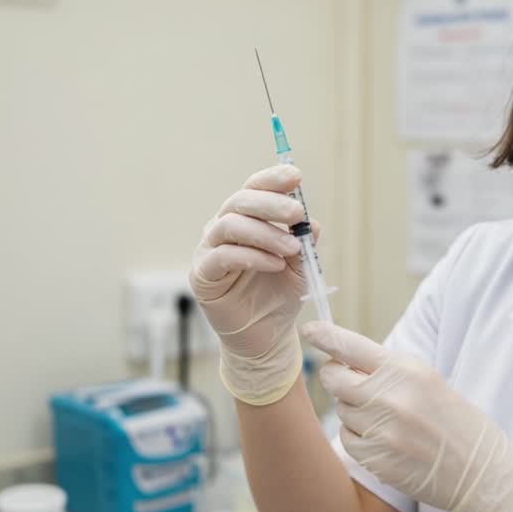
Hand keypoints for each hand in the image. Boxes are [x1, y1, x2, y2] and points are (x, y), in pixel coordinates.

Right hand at [190, 165, 314, 404]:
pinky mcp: (203, 275)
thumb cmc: (279, 295)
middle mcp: (223, 228)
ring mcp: (209, 250)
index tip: (295, 176)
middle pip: (239, 201)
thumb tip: (309, 222)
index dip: (272, 179)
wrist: (266, 335)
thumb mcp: (300, 265)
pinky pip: (223, 256)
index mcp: (246, 219)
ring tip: (292, 248)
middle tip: (297, 213)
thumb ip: (303, 242)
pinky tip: (275, 264)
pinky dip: (252, 256)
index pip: (254, 189)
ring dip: (265, 233)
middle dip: (270, 203)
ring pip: (230, 225)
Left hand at [301, 321, 512, 511]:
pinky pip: (348, 440)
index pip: (351, 346)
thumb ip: (386, 369)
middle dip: (337, 378)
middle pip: (333, 378)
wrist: (481, 471)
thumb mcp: (427, 380)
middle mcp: (389, 397)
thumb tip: (343, 359)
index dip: (324, 336)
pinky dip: (359, 438)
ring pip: (341, 410)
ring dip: (354, 411)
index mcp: (406, 369)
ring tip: (387, 419)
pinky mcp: (375, 459)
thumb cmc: (455, 421)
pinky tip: (386, 441)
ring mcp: (380, 430)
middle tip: (352, 383)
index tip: (309, 330)